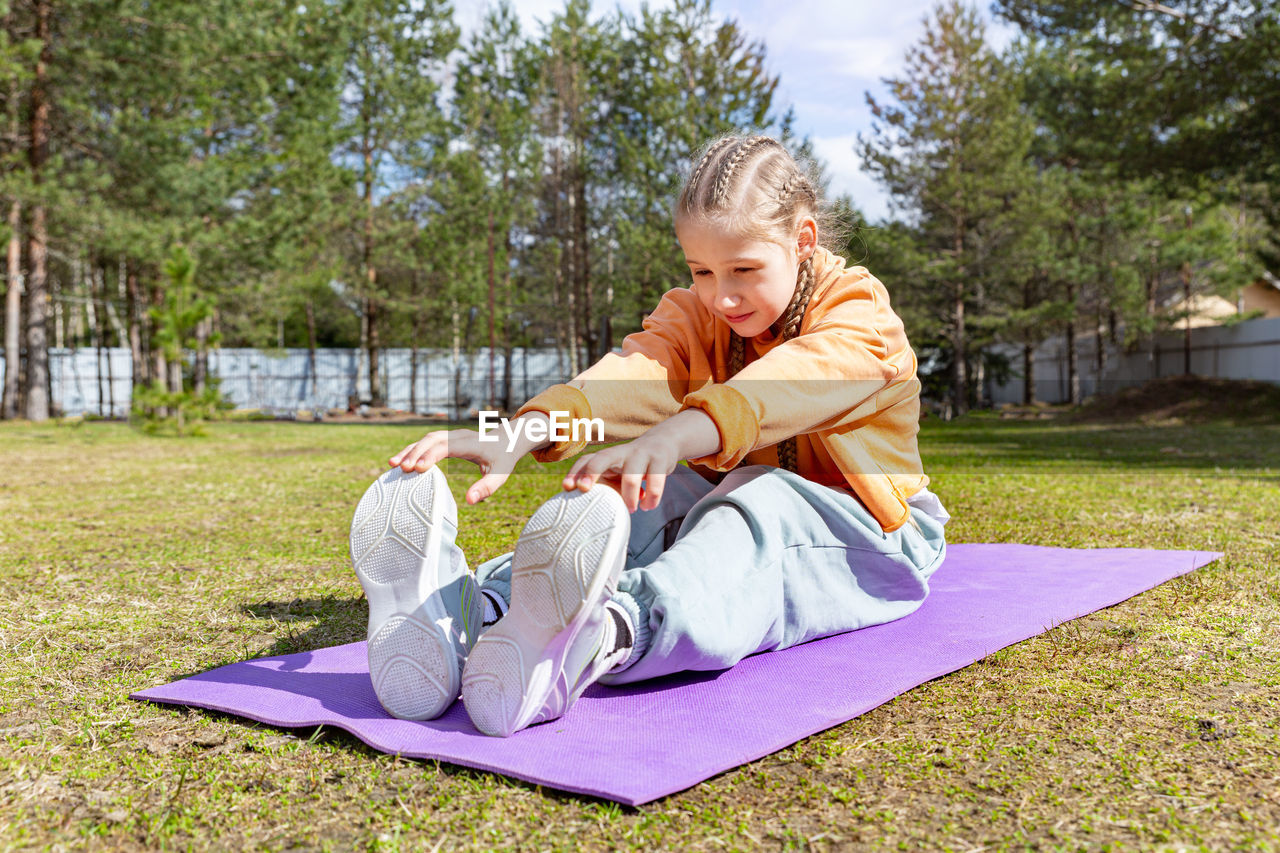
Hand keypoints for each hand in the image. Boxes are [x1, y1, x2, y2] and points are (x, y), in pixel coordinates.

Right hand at [389, 428, 519, 504]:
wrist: (507, 440)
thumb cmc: (503, 459)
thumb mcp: (500, 475)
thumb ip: (486, 488)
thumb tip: (469, 501)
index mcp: (471, 443)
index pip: (447, 446)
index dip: (431, 455)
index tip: (418, 468)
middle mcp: (458, 436)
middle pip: (432, 440)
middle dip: (415, 452)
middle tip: (400, 468)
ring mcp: (451, 435)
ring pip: (426, 439)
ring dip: (410, 450)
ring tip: (393, 464)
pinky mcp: (446, 439)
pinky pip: (426, 442)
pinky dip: (413, 450)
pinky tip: (401, 461)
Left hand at [563, 433, 679, 512]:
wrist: (663, 443)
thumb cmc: (632, 464)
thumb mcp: (617, 470)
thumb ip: (605, 486)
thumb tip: (590, 513)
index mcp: (607, 456)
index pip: (587, 460)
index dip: (575, 472)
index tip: (567, 487)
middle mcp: (621, 453)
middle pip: (602, 459)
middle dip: (591, 472)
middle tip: (584, 489)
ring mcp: (640, 455)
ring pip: (631, 478)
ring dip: (629, 498)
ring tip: (631, 509)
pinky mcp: (659, 460)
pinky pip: (654, 483)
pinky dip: (651, 498)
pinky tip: (648, 505)